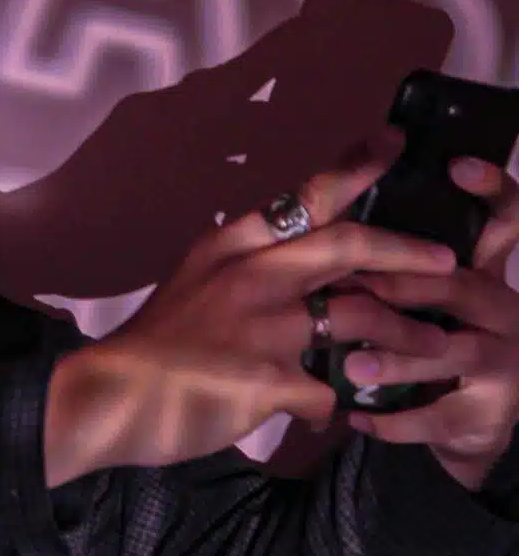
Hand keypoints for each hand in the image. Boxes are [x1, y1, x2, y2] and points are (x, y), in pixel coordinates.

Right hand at [44, 131, 456, 484]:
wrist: (110, 394)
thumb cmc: (153, 342)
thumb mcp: (193, 283)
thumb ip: (244, 269)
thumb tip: (298, 273)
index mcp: (230, 246)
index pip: (303, 197)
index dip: (354, 168)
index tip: (391, 143)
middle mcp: (251, 275)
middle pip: (347, 244)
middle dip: (406, 249)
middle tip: (446, 257)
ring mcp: (262, 326)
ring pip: (359, 320)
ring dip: (402, 337)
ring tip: (429, 348)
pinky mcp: (269, 379)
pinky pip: (328, 391)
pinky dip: (333, 404)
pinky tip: (325, 412)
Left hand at [342, 157, 518, 488]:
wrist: (463, 421)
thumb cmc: (427, 336)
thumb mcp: (413, 292)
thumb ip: (388, 253)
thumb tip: (338, 188)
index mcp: (482, 268)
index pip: (505, 218)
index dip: (491, 190)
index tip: (457, 165)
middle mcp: (502, 305)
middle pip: (462, 285)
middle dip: (408, 285)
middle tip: (357, 286)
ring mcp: (504, 360)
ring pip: (452, 351)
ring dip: (398, 358)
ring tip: (352, 366)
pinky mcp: (489, 413)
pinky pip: (440, 417)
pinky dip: (394, 420)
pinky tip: (354, 419)